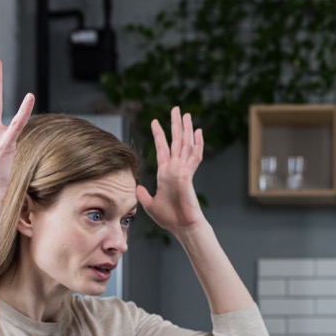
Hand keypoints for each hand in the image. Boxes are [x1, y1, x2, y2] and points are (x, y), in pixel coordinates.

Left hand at [138, 106, 205, 234]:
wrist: (182, 226)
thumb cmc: (170, 218)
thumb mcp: (150, 204)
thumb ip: (143, 194)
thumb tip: (137, 187)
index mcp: (166, 173)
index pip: (162, 149)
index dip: (159, 135)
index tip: (155, 121)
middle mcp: (175, 168)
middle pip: (176, 142)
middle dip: (175, 125)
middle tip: (176, 109)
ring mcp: (183, 170)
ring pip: (185, 144)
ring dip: (186, 129)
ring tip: (186, 114)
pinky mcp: (188, 175)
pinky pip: (194, 156)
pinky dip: (197, 144)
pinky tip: (198, 132)